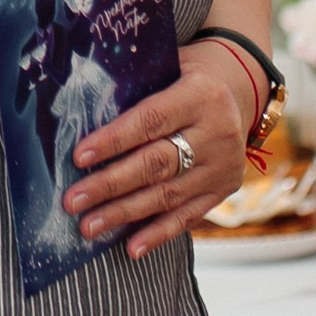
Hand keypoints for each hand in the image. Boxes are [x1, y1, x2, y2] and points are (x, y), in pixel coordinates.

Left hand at [65, 43, 251, 257]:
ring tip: (89, 226)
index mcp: (200, 96)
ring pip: (168, 194)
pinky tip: (131, 248)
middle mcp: (217, 133)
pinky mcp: (224, 189)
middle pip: (156, 163)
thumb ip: (135, 89)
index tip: (79, 158)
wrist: (241, 88)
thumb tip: (78, 114)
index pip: (150, 121)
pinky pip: (188, 215)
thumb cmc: (186, 75)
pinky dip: (158, 234)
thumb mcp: (168, 67)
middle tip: (73, 201)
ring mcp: (224, 165)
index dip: (114, 140)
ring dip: (125, 213)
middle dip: (110, 185)